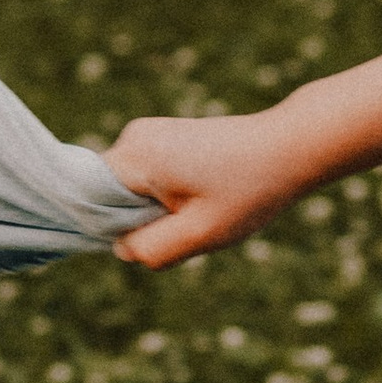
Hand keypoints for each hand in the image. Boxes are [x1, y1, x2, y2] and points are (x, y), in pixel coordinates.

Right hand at [108, 107, 314, 266]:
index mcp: (135, 156)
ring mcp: (148, 133)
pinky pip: (149, 180)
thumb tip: (121, 248)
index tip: (150, 241)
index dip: (113, 230)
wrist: (291, 147)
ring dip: (159, 211)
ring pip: (132, 191)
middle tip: (188, 225)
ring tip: (202, 208)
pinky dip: (169, 197)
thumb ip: (152, 249)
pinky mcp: (164, 137)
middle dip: (142, 221)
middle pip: (110, 197)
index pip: (90, 202)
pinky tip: (205, 196)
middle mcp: (134, 137)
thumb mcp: (200, 234)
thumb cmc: (249, 191)